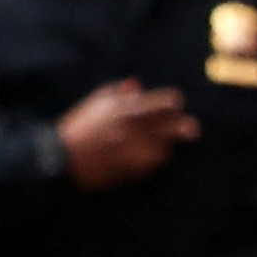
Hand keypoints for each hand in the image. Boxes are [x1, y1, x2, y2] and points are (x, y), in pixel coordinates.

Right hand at [54, 80, 195, 187]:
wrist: (64, 159)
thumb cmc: (80, 127)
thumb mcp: (97, 102)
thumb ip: (119, 92)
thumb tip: (137, 85)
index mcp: (126, 110)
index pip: (162, 104)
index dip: (171, 103)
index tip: (177, 103)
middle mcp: (135, 131)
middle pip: (173, 127)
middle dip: (184, 126)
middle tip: (192, 129)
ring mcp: (136, 153)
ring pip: (166, 148)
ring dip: (167, 143)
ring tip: (163, 141)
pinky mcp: (134, 171)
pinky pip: (155, 164)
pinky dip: (155, 158)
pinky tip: (148, 154)